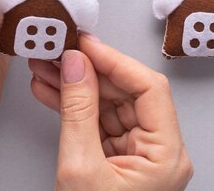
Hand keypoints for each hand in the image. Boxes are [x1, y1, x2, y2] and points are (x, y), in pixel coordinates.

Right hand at [29, 34, 192, 190]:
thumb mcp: (80, 169)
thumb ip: (78, 111)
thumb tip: (77, 65)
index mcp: (166, 155)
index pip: (149, 88)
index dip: (115, 61)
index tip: (84, 44)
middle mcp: (158, 151)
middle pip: (127, 92)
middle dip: (88, 70)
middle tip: (59, 50)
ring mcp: (137, 154)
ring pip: (108, 103)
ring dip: (76, 85)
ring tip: (46, 66)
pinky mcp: (117, 157)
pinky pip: (97, 121)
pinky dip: (73, 106)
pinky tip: (51, 90)